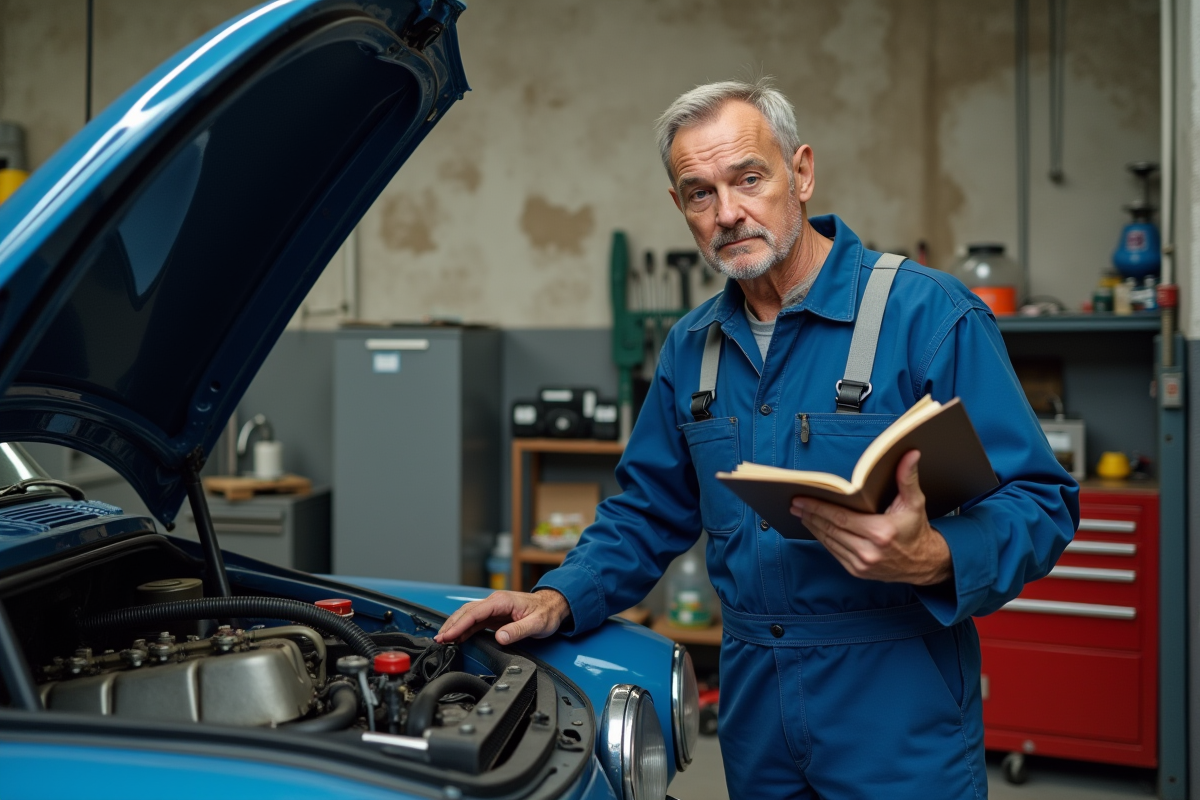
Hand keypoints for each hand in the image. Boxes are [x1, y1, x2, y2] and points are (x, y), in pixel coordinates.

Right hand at [436, 589, 570, 644]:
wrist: (553, 606)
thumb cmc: (547, 612)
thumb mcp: (537, 623)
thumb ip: (518, 630)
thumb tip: (500, 637)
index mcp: (502, 601)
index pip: (474, 612)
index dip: (459, 624)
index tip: (448, 635)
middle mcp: (495, 602)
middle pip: (466, 612)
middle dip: (451, 625)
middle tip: (440, 639)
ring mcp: (493, 608)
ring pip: (468, 615)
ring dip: (454, 626)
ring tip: (443, 639)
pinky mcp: (494, 616)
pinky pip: (474, 621)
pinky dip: (463, 629)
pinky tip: (457, 637)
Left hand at [790, 450, 952, 585]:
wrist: (924, 563)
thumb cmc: (916, 529)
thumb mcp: (915, 502)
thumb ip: (907, 477)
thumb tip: (910, 453)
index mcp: (880, 533)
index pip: (840, 518)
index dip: (818, 507)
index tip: (800, 499)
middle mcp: (869, 551)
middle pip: (830, 529)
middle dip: (810, 515)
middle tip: (794, 504)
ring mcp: (862, 564)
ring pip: (829, 542)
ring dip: (813, 527)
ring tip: (801, 513)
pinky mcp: (858, 572)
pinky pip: (834, 553)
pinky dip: (823, 539)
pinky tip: (815, 528)